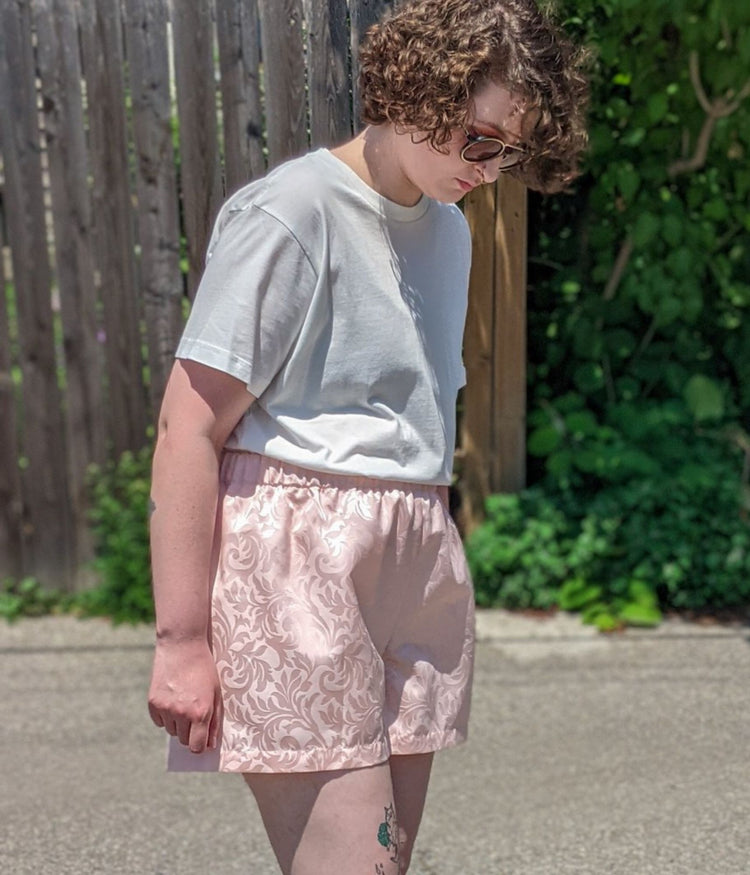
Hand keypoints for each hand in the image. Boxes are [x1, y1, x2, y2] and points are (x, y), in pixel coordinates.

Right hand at [148, 638, 222, 753]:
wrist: (183, 646)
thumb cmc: (204, 669)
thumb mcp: (216, 694)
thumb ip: (214, 722)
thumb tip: (210, 745)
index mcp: (201, 713)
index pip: (196, 747)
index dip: (200, 746)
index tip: (201, 739)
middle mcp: (181, 714)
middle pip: (183, 740)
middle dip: (190, 732)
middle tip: (194, 714)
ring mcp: (165, 708)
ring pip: (171, 731)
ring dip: (178, 723)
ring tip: (184, 701)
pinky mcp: (152, 703)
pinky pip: (159, 721)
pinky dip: (165, 716)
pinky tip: (172, 698)